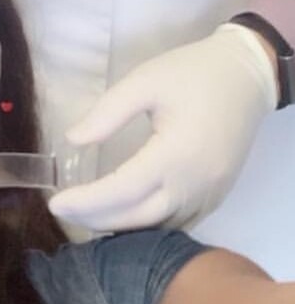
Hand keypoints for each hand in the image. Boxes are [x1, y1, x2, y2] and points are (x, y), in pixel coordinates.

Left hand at [48, 26, 278, 230]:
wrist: (248, 77)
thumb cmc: (194, 74)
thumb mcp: (145, 81)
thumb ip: (107, 113)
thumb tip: (72, 140)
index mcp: (175, 153)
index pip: (120, 191)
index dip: (84, 202)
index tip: (54, 204)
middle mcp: (193, 184)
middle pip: (135, 218)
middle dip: (93, 219)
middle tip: (63, 211)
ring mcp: (207, 196)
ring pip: (155, 229)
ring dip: (118, 227)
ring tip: (86, 216)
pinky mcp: (213, 200)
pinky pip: (175, 226)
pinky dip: (145, 227)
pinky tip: (121, 217)